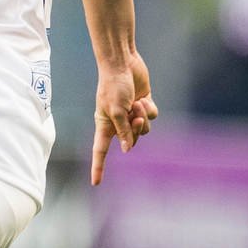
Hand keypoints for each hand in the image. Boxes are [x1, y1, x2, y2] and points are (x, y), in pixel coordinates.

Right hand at [91, 49, 158, 185]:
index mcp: (104, 125)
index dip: (98, 167)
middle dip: (136, 131)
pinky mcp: (143, 104)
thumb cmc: (113, 86)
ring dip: (144, 118)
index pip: (100, 150)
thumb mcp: (117, 111)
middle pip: (131, 140)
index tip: (95, 183)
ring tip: (138, 104)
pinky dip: (150, 109)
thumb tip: (128, 149)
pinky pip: (152, 116)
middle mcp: (118, 122)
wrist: (122, 64)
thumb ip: (124, 131)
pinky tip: (144, 98)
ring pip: (144, 129)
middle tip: (135, 116)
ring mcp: (131, 114)